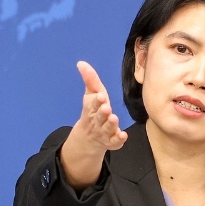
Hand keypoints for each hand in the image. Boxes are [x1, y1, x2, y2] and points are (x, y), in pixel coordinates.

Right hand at [60, 61, 127, 189]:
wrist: (89, 137)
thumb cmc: (93, 111)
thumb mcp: (91, 95)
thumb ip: (90, 79)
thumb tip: (81, 63)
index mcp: (91, 109)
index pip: (93, 104)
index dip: (97, 101)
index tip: (100, 96)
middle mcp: (97, 121)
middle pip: (99, 117)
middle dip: (102, 113)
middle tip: (106, 108)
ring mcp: (104, 133)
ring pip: (107, 129)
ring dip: (110, 125)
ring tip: (114, 119)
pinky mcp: (111, 142)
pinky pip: (115, 142)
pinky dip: (118, 140)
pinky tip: (123, 135)